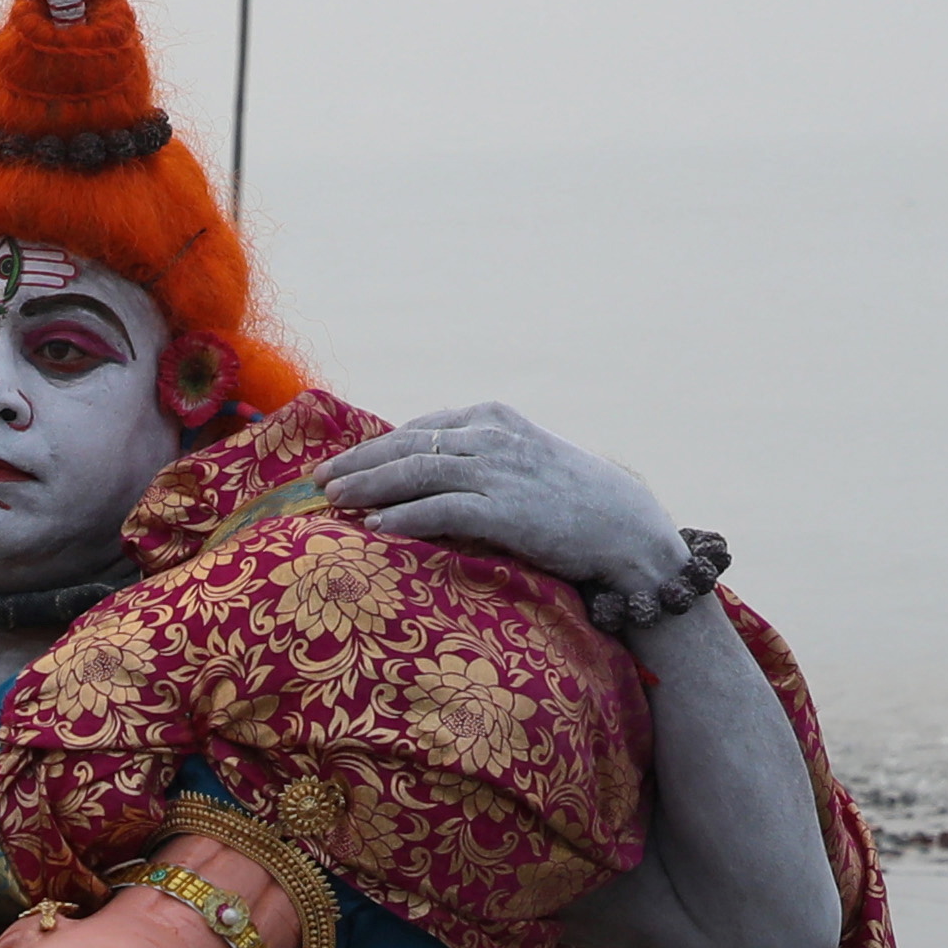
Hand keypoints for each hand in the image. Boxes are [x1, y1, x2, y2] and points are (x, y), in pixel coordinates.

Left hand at [312, 405, 684, 607]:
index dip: (378, 446)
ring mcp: (497, 471)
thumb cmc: (577, 502)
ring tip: (334, 501)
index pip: (421, 426)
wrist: (628, 529)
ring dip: (367, 487)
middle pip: (407, 444)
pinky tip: (373, 528)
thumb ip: (483, 457)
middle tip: (320, 480)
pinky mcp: (504, 510)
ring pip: (414, 471)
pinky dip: (401, 517)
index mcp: (495, 417)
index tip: (347, 462)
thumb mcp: (527, 461)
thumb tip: (434, 471)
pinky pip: (439, 510)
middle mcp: (492, 436)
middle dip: (359, 463)